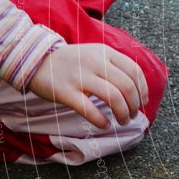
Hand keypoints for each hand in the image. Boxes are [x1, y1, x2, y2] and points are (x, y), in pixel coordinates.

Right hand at [28, 44, 148, 128]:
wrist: (36, 59)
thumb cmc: (72, 61)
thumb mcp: (95, 54)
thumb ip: (115, 66)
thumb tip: (138, 91)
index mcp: (105, 52)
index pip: (134, 71)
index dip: (142, 89)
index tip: (143, 102)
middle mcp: (95, 63)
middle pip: (126, 86)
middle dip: (134, 105)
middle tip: (133, 115)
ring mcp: (80, 77)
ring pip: (113, 97)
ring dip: (123, 113)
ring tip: (122, 121)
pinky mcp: (65, 92)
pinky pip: (89, 109)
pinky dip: (101, 120)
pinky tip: (105, 125)